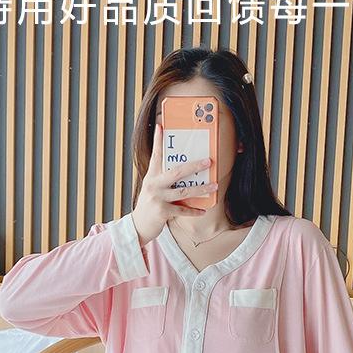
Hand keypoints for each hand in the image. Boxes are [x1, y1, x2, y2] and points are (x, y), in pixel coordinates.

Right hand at [131, 122, 217, 246]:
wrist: (138, 226)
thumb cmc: (149, 205)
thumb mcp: (153, 188)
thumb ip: (163, 179)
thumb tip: (184, 171)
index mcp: (152, 176)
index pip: (155, 155)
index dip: (158, 141)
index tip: (161, 126)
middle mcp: (154, 184)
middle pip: (176, 172)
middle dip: (194, 166)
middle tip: (208, 161)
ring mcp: (158, 198)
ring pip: (184, 191)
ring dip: (201, 188)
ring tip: (214, 186)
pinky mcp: (162, 211)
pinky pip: (182, 210)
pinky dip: (193, 211)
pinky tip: (203, 210)